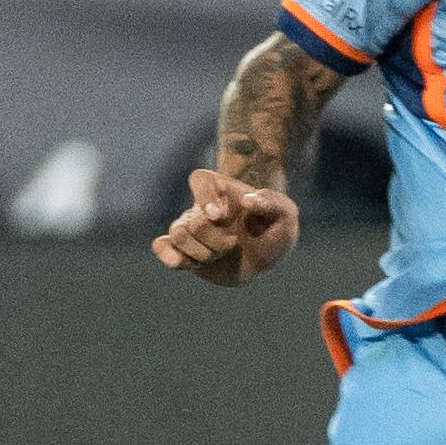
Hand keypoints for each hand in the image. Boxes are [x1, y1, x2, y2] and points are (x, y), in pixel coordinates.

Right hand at [153, 168, 300, 284]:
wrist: (267, 250)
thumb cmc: (274, 225)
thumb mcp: (285, 211)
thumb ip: (271, 202)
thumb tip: (247, 201)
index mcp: (219, 188)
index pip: (200, 181)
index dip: (207, 200)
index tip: (222, 216)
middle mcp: (199, 206)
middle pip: (194, 222)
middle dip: (216, 239)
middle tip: (234, 243)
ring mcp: (190, 228)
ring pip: (179, 236)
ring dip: (204, 253)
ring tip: (220, 255)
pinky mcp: (185, 249)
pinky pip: (161, 247)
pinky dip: (171, 257)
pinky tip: (189, 263)